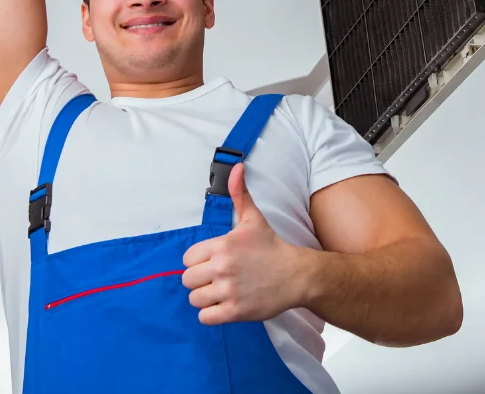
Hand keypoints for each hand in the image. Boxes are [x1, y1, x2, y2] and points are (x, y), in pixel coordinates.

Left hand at [182, 163, 311, 324]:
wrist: (296, 275)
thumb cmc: (271, 247)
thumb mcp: (253, 218)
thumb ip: (240, 193)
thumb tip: (236, 167)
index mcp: (222, 245)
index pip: (187, 259)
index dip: (198, 261)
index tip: (213, 262)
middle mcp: (223, 268)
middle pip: (187, 280)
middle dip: (199, 280)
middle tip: (216, 278)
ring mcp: (229, 291)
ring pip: (195, 299)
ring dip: (205, 298)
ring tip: (220, 292)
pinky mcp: (235, 311)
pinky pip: (205, 317)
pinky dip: (212, 314)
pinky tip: (224, 305)